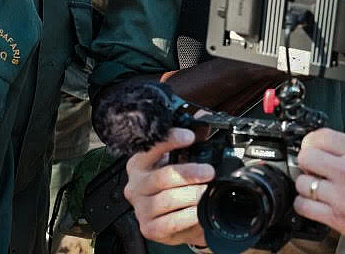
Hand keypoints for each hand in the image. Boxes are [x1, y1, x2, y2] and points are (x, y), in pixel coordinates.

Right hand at [124, 128, 214, 246]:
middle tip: (208, 171)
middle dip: (189, 172)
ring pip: (166, 199)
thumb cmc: (175, 185)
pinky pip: (169, 222)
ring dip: (190, 194)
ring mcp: (140, 208)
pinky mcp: (148, 227)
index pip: (151, 147)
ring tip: (206, 191)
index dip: (170, 140)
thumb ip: (191, 140)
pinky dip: (187, 216)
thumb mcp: (182, 160)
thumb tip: (203, 117)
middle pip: (162, 176)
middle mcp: (135, 184)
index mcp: (140, 163)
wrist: (175, 218)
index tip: (190, 137)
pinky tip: (198, 211)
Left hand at [294, 128, 344, 252]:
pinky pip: (304, 207)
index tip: (312, 147)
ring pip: (302, 183)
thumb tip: (328, 149)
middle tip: (313, 167)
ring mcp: (340, 196)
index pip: (320, 136)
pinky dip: (304, 204)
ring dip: (306, 185)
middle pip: (306, 157)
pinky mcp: (338, 218)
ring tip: (316, 187)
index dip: (311, 141)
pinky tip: (314, 203)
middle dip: (307, 161)